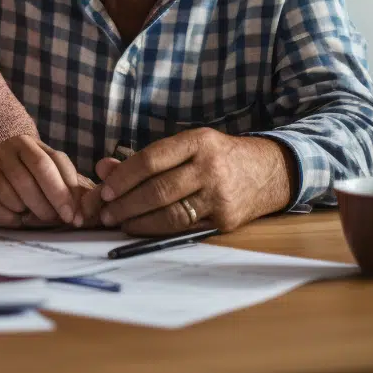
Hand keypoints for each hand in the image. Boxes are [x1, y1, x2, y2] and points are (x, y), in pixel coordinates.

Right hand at [0, 136, 87, 227]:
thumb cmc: (31, 168)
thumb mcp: (52, 167)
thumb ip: (69, 186)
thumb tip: (81, 216)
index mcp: (29, 144)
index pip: (47, 165)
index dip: (61, 193)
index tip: (72, 216)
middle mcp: (7, 150)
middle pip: (26, 181)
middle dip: (44, 206)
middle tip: (54, 219)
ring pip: (9, 195)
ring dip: (26, 212)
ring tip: (35, 217)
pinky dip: (9, 218)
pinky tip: (18, 219)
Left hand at [95, 129, 292, 235]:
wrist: (269, 172)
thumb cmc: (218, 156)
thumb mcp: (187, 146)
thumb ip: (145, 158)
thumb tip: (104, 169)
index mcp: (198, 142)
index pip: (152, 159)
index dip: (124, 176)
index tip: (105, 188)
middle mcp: (210, 167)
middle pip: (159, 189)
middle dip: (126, 203)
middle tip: (105, 212)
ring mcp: (220, 195)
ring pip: (171, 213)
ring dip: (139, 221)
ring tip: (119, 222)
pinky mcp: (226, 219)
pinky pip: (186, 228)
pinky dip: (159, 230)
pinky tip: (143, 229)